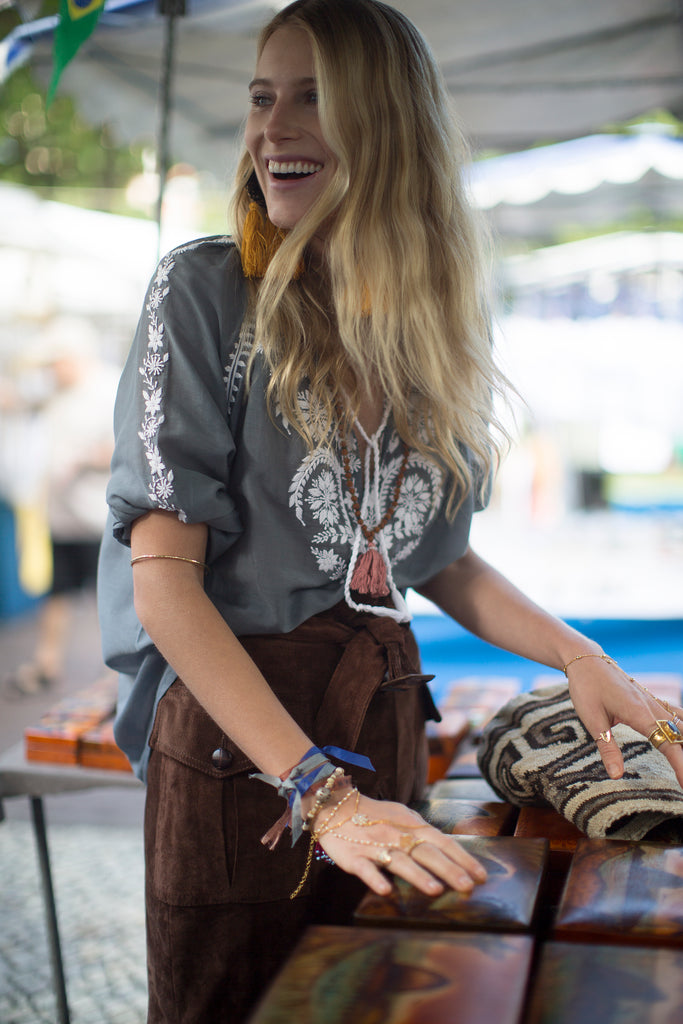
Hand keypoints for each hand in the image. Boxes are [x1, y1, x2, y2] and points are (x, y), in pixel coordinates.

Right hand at [311, 791, 487, 896]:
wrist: (335, 806)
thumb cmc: (374, 815)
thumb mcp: (403, 816)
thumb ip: (424, 832)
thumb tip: (450, 849)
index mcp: (412, 825)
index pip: (443, 841)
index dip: (463, 858)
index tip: (482, 876)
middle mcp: (397, 835)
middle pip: (427, 853)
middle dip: (449, 870)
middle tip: (468, 887)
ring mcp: (375, 846)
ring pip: (400, 861)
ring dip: (418, 875)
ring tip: (436, 890)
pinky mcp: (353, 857)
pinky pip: (365, 869)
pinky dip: (375, 879)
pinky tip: (385, 890)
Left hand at [566, 653, 682, 788]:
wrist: (587, 660)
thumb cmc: (587, 688)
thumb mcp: (591, 719)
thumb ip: (607, 748)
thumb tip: (616, 776)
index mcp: (639, 713)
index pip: (667, 743)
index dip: (680, 766)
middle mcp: (652, 707)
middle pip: (682, 735)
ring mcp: (654, 702)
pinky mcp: (652, 700)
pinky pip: (677, 715)